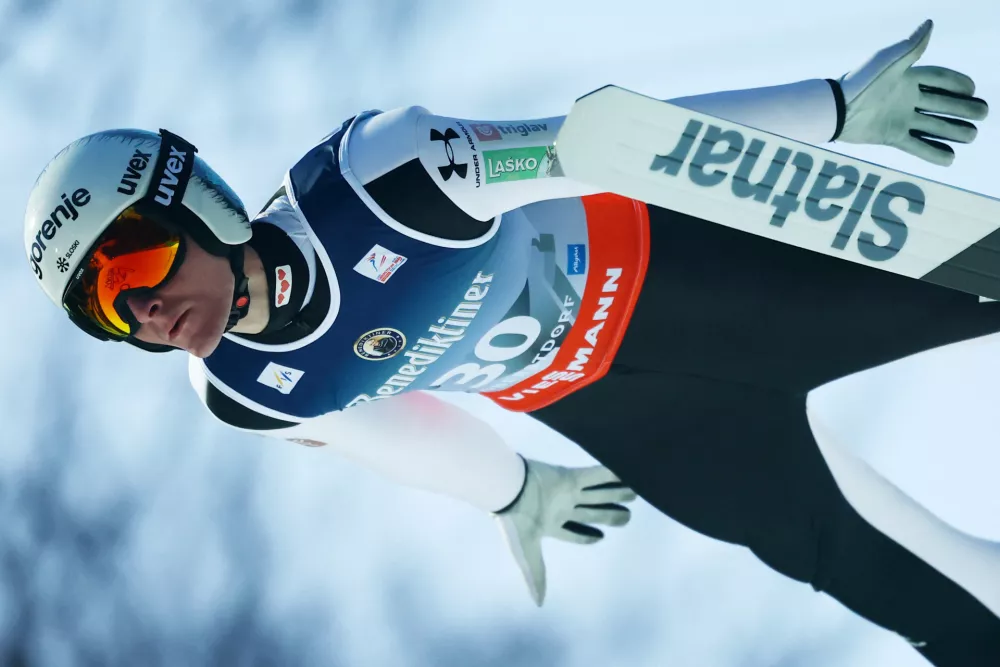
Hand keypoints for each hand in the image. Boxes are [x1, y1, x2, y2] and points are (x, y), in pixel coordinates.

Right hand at [493, 456, 636, 605]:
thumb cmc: (515, 522)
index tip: (602, 536)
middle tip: (628, 517)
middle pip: (590, 512)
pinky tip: (626, 473)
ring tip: (636, 493)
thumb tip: (539, 603)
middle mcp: (560, 507)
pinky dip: (610, 474)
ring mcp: (566, 491)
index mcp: (550, 524)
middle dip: (609, 515)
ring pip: (597, 494)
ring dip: (615, 493)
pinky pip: (594, 475)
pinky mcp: (569, 476)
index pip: (574, 532)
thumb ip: (536, 574)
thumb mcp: (526, 552)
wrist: (507, 492)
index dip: (588, 536)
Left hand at [835, 19, 988, 165]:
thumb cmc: (860, 81)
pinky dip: (933, 152)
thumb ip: (911, 47)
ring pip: (934, 126)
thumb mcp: (888, 62)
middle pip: (943, 104)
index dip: (959, 84)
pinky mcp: (890, 136)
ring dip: (954, 131)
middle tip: (982, 114)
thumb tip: (929, 24)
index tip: (973, 90)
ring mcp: (899, 118)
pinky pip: (917, 146)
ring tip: (971, 135)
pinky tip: (950, 159)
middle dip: (965, 109)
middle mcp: (906, 98)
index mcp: (908, 78)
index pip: (941, 79)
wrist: (835, 109)